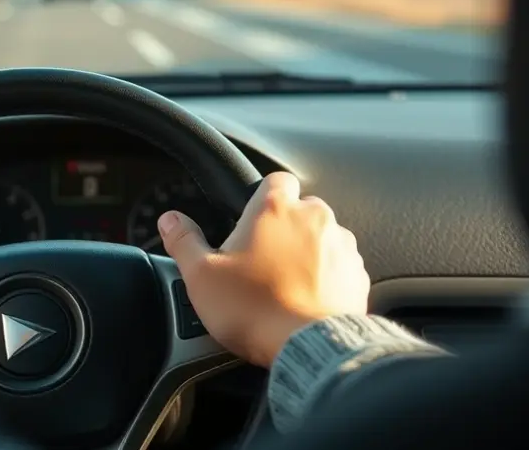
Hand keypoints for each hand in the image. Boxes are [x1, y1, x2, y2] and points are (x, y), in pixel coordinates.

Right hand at [158, 172, 368, 365]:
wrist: (310, 349)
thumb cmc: (254, 309)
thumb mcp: (201, 275)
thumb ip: (183, 240)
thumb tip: (169, 220)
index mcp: (274, 208)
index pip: (275, 179)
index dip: (261, 197)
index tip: (249, 220)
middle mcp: (314, 219)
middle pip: (300, 209)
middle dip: (283, 228)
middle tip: (260, 259)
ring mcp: (343, 247)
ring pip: (323, 237)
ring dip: (307, 252)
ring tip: (284, 284)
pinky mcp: (359, 276)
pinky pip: (341, 267)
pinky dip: (327, 278)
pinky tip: (306, 300)